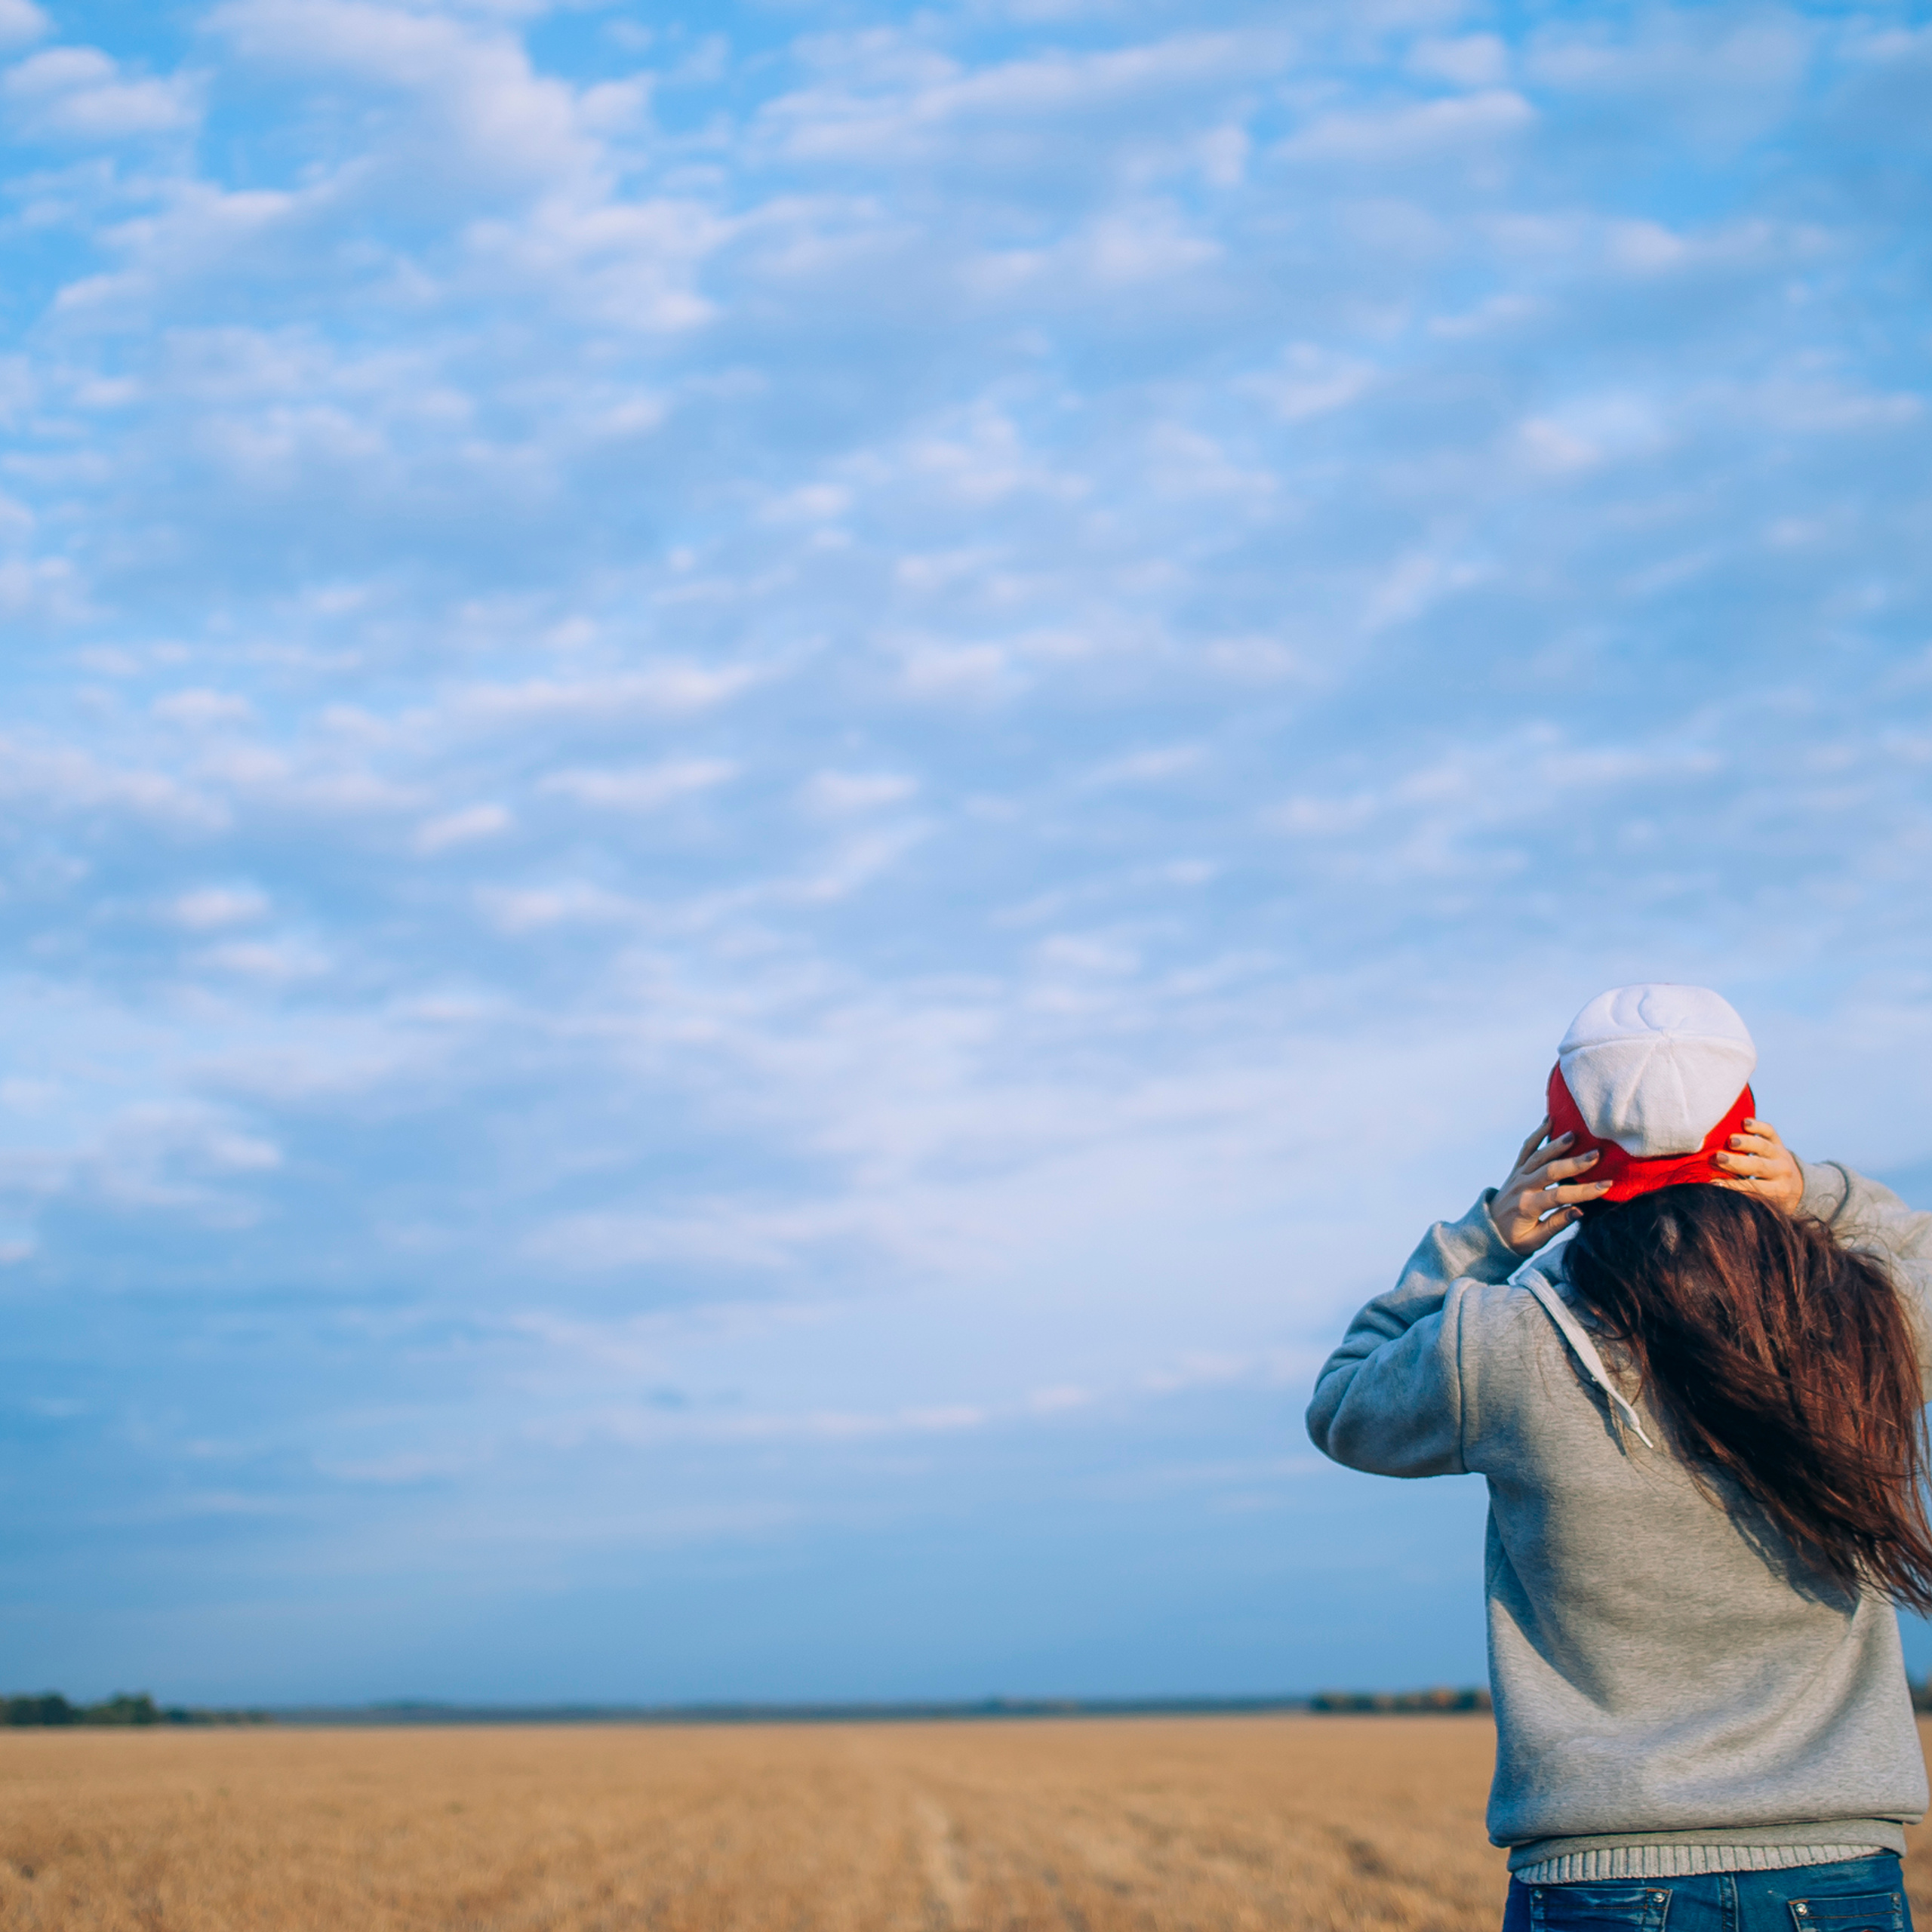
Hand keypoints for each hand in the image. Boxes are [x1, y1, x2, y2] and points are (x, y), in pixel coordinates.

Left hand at [1489, 1118, 1613, 1255]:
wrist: (1488, 1231)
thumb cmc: (1515, 1239)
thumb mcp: (1534, 1241)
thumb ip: (1555, 1225)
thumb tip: (1579, 1211)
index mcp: (1527, 1207)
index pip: (1559, 1196)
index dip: (1584, 1191)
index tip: (1607, 1185)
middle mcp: (1521, 1187)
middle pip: (1549, 1171)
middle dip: (1574, 1163)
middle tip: (1597, 1155)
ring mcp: (1517, 1175)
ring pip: (1538, 1156)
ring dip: (1556, 1144)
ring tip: (1575, 1134)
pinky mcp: (1516, 1169)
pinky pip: (1526, 1148)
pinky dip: (1537, 1134)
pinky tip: (1550, 1120)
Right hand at [1711, 1117, 1803, 1214]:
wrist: (1798, 1187)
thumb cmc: (1772, 1200)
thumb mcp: (1765, 1205)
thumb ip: (1746, 1198)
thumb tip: (1714, 1191)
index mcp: (1777, 1191)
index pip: (1753, 1188)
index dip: (1733, 1186)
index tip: (1712, 1183)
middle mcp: (1781, 1172)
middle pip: (1759, 1166)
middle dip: (1737, 1162)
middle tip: (1718, 1158)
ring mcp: (1780, 1155)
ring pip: (1764, 1147)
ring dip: (1747, 1143)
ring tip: (1731, 1140)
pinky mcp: (1778, 1142)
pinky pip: (1771, 1132)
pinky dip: (1759, 1126)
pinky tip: (1745, 1122)